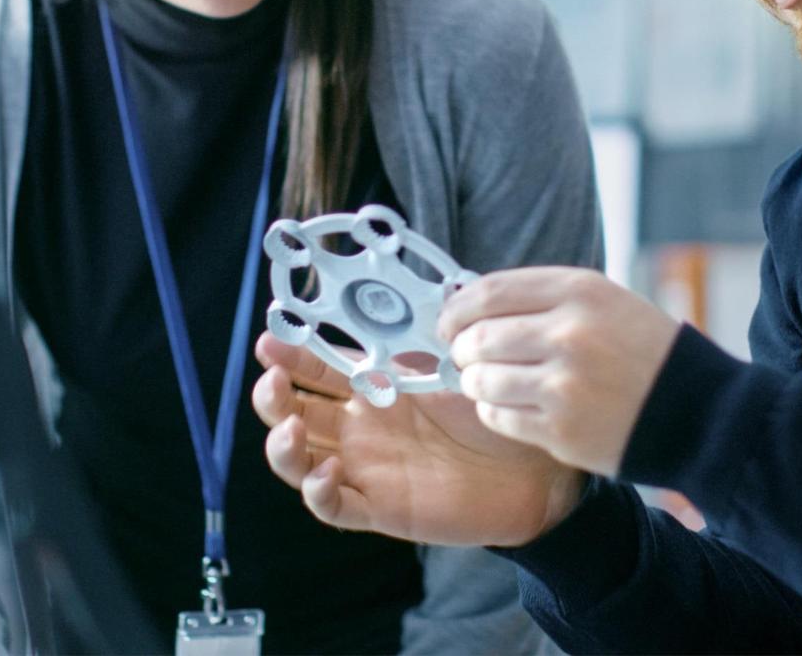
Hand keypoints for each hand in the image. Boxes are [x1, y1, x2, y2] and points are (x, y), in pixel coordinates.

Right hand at [252, 332, 585, 546]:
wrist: (530, 465)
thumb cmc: (489, 409)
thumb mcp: (448, 366)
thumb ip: (415, 340)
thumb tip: (388, 294)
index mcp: (371, 387)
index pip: (316, 369)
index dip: (288, 355)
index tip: (271, 339)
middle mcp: (359, 427)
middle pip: (293, 413)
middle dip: (272, 397)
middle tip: (273, 380)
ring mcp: (365, 468)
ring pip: (299, 463)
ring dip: (282, 446)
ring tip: (290, 428)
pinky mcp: (380, 507)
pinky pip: (335, 507)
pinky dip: (319, 492)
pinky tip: (328, 472)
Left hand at [439, 267, 679, 476]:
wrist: (698, 411)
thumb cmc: (643, 351)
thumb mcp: (603, 301)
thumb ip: (542, 297)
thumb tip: (471, 302)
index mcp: (580, 290)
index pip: (490, 291)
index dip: (458, 307)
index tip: (448, 319)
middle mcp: (570, 333)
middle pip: (480, 336)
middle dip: (461, 347)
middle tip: (464, 354)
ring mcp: (564, 384)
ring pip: (482, 379)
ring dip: (474, 381)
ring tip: (485, 381)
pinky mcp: (561, 430)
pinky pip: (499, 417)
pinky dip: (493, 411)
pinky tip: (508, 405)